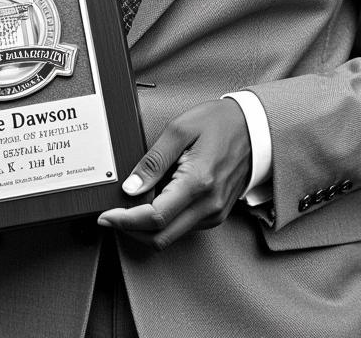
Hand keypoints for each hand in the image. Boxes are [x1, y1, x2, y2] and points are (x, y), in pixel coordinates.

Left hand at [97, 99, 251, 249]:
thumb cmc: (219, 122)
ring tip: (132, 204)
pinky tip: (154, 201)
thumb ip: (153, 161)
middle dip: (130, 230)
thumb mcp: (179, 130)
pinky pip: (183, 228)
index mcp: (198, 182)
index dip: (125, 221)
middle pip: (160, 237)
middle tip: (111, 216)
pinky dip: (163, 222)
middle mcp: (208, 205)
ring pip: (171, 236)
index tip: (106, 216)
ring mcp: (214, 213)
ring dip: (146, 227)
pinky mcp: (216, 214)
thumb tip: (131, 187)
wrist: (254, 128)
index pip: (155, 218)